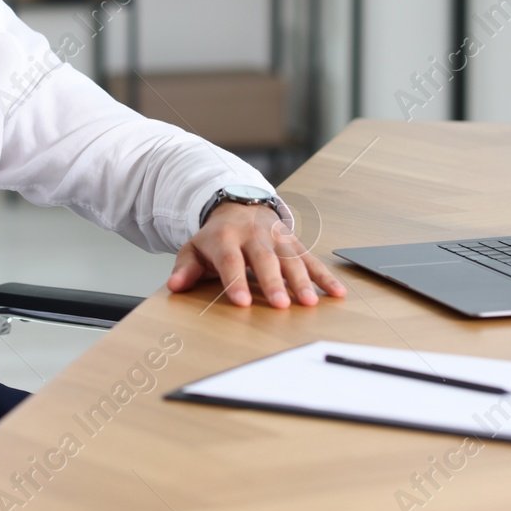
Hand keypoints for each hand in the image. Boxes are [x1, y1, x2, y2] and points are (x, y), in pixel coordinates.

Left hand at [167, 202, 346, 307]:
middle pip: (265, 260)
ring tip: (310, 302)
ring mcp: (276, 237)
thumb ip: (185, 268)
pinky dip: (324, 275)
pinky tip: (336, 292)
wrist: (237, 205)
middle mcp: (253, 235)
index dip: (236, 281)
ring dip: (303, 280)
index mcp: (225, 238)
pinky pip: (310, 258)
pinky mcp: (293, 241)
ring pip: (291, 258)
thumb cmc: (215, 237)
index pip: (230, 261)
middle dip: (274, 282)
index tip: (243, 302)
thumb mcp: (194, 248)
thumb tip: (175, 286)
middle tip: (282, 305)